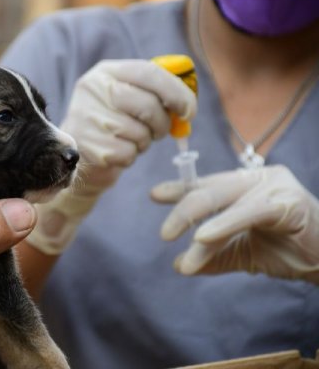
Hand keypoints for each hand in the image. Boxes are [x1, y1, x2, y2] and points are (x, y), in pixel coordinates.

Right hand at [27, 59, 196, 253]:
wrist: (70, 155)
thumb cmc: (108, 124)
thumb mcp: (124, 98)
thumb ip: (153, 91)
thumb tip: (188, 104)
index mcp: (104, 73)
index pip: (149, 73)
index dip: (177, 92)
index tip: (189, 110)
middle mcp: (92, 91)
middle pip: (147, 104)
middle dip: (162, 122)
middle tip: (160, 130)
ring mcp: (89, 119)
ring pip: (140, 132)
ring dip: (144, 141)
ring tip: (130, 139)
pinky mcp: (90, 147)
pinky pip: (129, 153)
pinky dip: (130, 156)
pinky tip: (116, 152)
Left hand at [151, 165, 318, 283]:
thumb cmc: (287, 250)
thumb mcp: (241, 252)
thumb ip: (212, 255)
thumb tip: (179, 265)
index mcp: (244, 184)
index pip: (205, 184)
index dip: (179, 189)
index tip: (155, 195)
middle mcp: (257, 178)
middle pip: (209, 191)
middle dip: (182, 211)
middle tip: (164, 234)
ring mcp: (273, 186)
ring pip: (223, 202)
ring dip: (198, 229)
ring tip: (180, 248)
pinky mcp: (287, 202)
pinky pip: (247, 213)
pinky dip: (223, 225)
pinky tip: (203, 237)